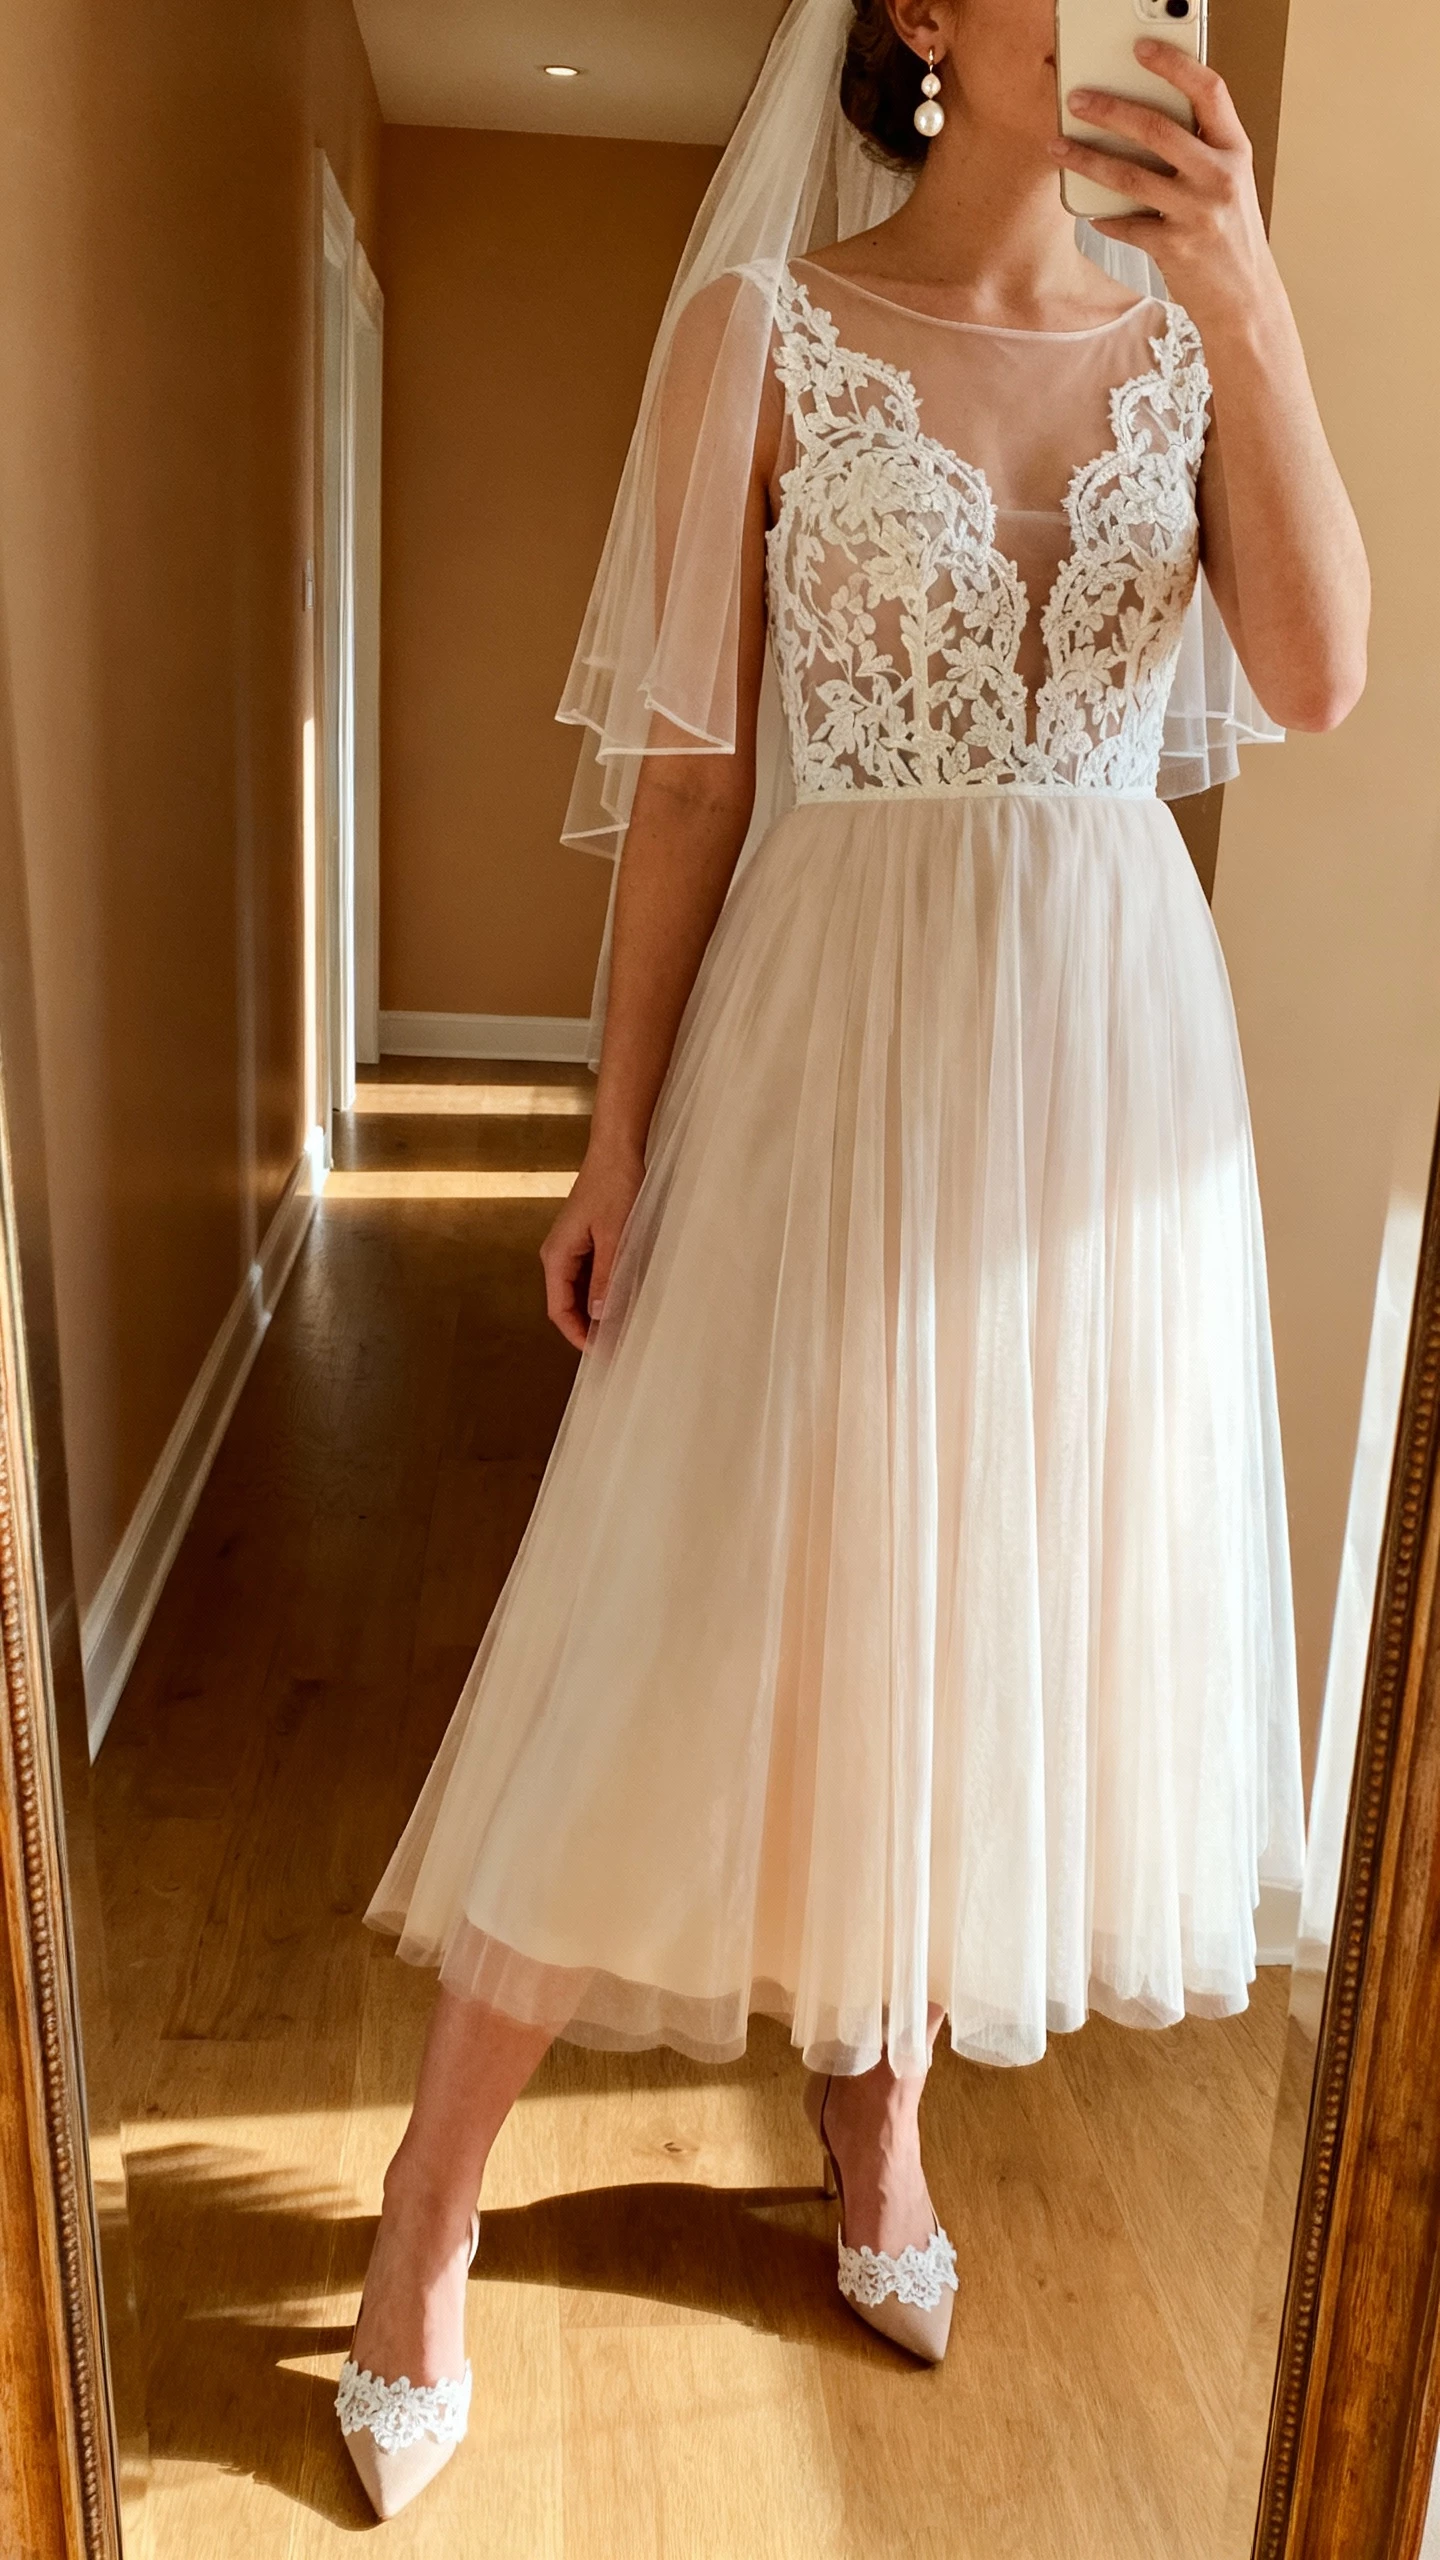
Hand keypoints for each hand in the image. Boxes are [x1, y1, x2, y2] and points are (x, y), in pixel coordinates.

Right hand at [539, 1139, 645, 1350]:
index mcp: (557, 1255)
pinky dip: (602, 1291)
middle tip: (615, 1347)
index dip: (578, 1335)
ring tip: (620, 1328)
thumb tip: (600, 1316)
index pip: (559, 1309)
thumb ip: (607, 1278)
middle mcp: (557, 1254)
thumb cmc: (615, 1187)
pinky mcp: (585, 1239)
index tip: (601, 1353)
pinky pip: (589, 1275)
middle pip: (566, 1304)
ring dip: (595, 1311)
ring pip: (578, 1291)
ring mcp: (571, 1246)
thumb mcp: (616, 1237)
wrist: (617, 1150)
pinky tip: (621, 1298)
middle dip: (587, 1327)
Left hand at [1049, 41, 1275, 330]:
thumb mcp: (1229, 184)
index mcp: (1235, 151)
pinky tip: (1092, 213)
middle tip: (1078, 98)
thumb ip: (1199, 152)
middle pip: (1156, 128)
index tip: (1141, 48)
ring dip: (1087, 159)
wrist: (1246, 300)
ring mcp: (1197, 213)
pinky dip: (1105, 218)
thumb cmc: (1231, 237)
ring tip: (1059, 147)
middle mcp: (1220, 176)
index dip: (1174, 64)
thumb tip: (1142, 122)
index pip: (1209, 90)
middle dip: (1110, 109)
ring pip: (1130, 175)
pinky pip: (1127, 224)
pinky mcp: (1175, 248)